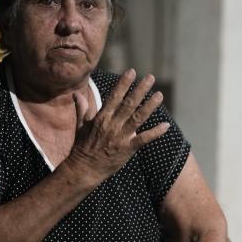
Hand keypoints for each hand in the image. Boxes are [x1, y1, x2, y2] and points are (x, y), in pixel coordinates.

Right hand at [67, 69, 169, 183]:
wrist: (83, 169)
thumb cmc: (82, 147)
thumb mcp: (81, 126)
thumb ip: (83, 109)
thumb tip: (76, 94)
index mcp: (101, 117)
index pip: (114, 96)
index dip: (123, 84)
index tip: (132, 71)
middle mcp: (111, 125)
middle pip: (128, 104)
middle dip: (140, 90)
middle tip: (150, 78)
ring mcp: (120, 137)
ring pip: (137, 118)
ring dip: (149, 106)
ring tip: (159, 95)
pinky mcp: (127, 149)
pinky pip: (143, 139)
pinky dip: (155, 133)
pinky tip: (166, 126)